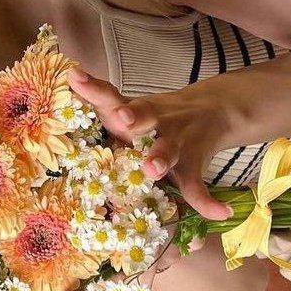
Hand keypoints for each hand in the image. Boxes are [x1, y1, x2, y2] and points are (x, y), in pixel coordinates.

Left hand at [67, 67, 234, 220]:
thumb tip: (69, 78)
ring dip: (161, 157)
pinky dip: (207, 201)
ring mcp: (176, 142)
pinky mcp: (193, 163)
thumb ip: (99, 98)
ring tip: (153, 168)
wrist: (211, 110)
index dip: (94, 89)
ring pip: (168, 149)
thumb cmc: (151, 116)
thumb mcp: (127, 104)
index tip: (75, 78)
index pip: (110, 95)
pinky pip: (196, 185)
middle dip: (133, 116)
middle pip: (144, 115)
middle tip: (121, 118)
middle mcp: (156, 122)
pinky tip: (221, 213)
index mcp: (134, 109)